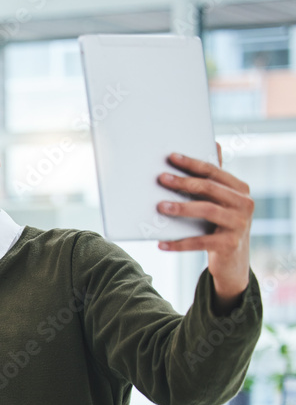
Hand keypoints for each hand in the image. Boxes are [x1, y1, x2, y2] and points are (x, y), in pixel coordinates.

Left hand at [156, 147, 253, 311]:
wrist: (234, 260)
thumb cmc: (220, 224)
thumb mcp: (220, 201)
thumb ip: (214, 178)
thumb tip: (214, 143)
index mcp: (240, 189)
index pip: (214, 171)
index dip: (192, 163)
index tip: (171, 157)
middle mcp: (244, 203)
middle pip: (210, 188)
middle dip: (184, 182)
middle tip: (161, 178)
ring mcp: (240, 224)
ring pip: (207, 210)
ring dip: (182, 208)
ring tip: (160, 207)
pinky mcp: (230, 244)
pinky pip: (200, 242)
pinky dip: (179, 243)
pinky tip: (161, 243)